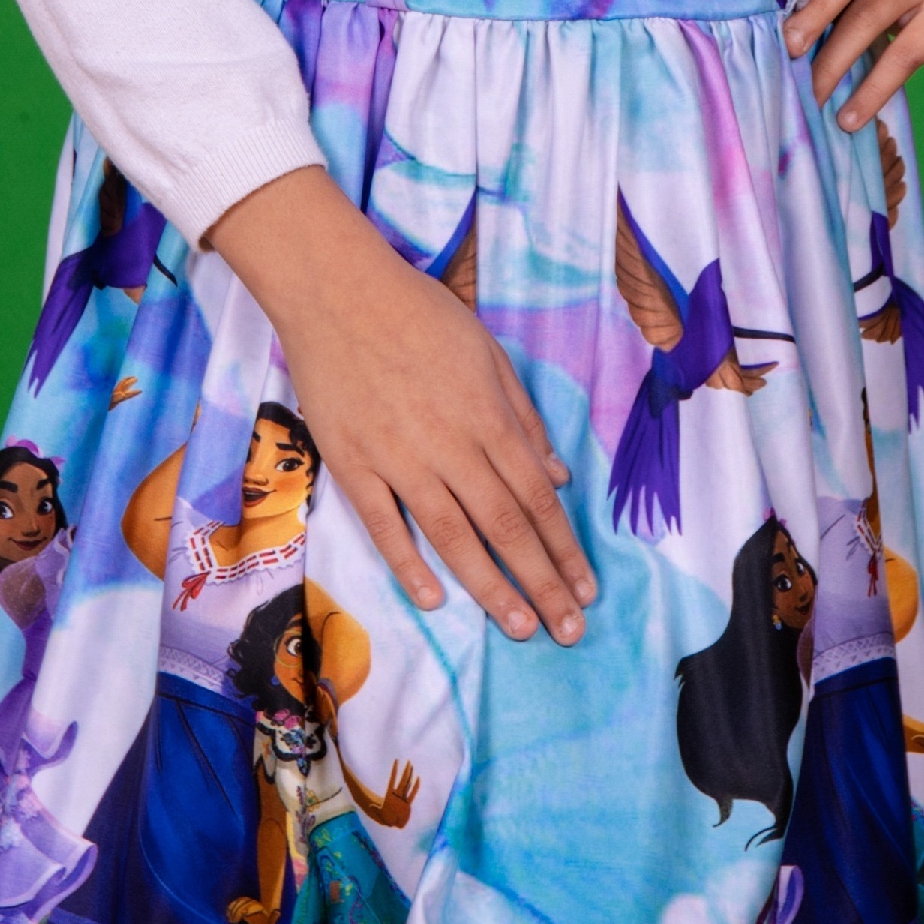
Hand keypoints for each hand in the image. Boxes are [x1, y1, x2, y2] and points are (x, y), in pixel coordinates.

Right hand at [206, 169, 596, 648]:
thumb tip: (559, 478)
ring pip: (452, 536)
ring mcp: (398, 458)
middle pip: (504, 526)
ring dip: (489, 587)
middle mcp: (450, 444)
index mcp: (488, 416)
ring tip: (518, 628)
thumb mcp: (489, 352)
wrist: (337, 292)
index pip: (537, 497)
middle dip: (541, 582)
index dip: (565, 548)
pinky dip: (409, 565)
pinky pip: (384, 525)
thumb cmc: (420, 314)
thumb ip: (524, 417)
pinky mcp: (353, 464)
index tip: (585, 589)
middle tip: (567, 631)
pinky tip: (434, 600)